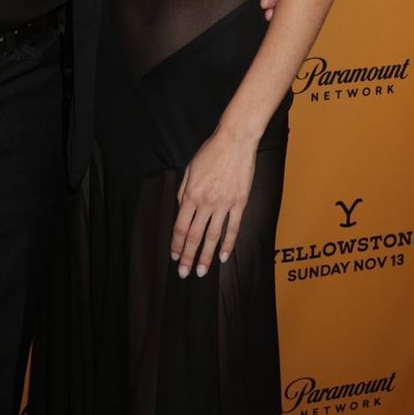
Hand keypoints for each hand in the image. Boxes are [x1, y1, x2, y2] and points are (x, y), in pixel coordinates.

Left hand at [170, 128, 256, 278]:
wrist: (234, 141)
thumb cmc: (210, 152)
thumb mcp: (189, 169)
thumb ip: (184, 191)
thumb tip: (182, 209)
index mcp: (191, 194)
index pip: (180, 226)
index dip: (176, 244)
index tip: (174, 256)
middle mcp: (206, 202)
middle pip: (194, 235)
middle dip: (187, 256)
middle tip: (184, 273)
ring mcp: (224, 204)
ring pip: (213, 236)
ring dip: (206, 256)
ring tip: (201, 271)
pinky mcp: (239, 203)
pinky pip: (233, 227)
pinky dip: (228, 244)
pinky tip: (224, 256)